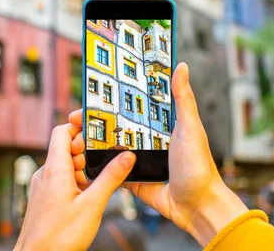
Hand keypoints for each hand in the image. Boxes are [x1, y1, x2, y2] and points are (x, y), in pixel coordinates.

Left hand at [14, 120, 135, 250]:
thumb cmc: (58, 238)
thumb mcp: (92, 206)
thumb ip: (110, 178)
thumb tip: (126, 157)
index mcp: (55, 169)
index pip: (63, 131)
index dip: (79, 125)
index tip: (97, 126)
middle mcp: (45, 174)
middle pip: (66, 147)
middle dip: (86, 151)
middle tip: (104, 160)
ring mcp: (43, 186)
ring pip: (64, 165)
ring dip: (82, 169)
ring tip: (96, 184)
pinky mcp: (44, 197)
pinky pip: (60, 179)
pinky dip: (75, 181)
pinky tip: (86, 196)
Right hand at [71, 63, 247, 246]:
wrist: (197, 206)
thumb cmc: (199, 166)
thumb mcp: (190, 128)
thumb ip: (183, 99)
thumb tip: (181, 66)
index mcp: (161, 124)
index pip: (134, 105)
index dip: (115, 98)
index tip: (94, 91)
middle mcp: (148, 139)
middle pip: (117, 125)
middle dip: (97, 120)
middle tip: (77, 116)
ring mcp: (139, 159)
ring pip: (111, 147)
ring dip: (93, 142)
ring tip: (75, 136)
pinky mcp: (133, 179)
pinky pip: (112, 171)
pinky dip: (98, 167)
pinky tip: (81, 159)